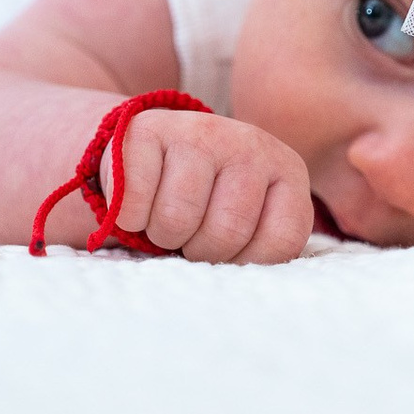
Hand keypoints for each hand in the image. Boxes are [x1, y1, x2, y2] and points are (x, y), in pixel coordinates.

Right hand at [105, 110, 313, 262]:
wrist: (154, 152)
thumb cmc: (207, 201)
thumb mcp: (249, 222)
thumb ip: (259, 247)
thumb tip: (237, 284)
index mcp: (286, 172)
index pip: (282, 240)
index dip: (247, 260)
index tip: (230, 250)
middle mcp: (250, 144)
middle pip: (226, 232)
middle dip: (200, 249)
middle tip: (191, 233)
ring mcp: (200, 131)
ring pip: (176, 219)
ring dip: (161, 234)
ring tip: (164, 216)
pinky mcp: (148, 129)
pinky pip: (133, 201)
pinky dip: (128, 217)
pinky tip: (137, 201)